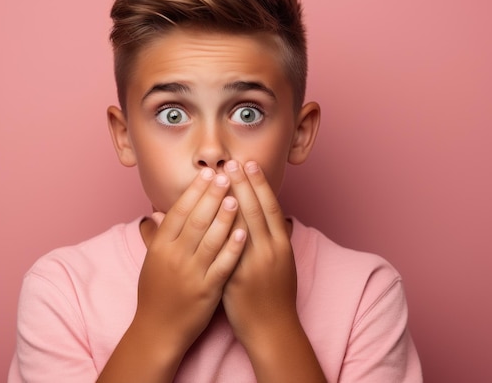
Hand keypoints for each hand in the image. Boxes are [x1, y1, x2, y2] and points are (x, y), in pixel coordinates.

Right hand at [134, 167, 246, 354]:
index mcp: (160, 247)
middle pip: (195, 220)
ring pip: (210, 240)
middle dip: (211, 196)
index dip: (194, 191)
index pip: (178, 212)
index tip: (208, 173)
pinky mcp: (207, 291)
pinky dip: (232, 248)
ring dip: (224, 217)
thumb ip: (156, 236)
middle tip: (226, 175)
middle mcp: (174, 257)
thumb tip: (156, 212)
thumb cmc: (155, 293)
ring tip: (236, 196)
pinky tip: (243, 232)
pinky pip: (222, 265)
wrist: (158, 330)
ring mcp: (191, 274)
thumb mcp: (151, 261)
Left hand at [221, 160, 298, 346]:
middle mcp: (270, 251)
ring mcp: (253, 265)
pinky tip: (208, 214)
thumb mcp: (282, 264)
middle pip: (255, 210)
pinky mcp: (236, 278)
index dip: (259, 184)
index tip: (248, 164)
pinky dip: (217, 230)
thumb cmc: (276, 296)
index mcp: (282, 246)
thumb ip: (277, 240)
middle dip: (243, 184)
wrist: (273, 330)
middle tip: (231, 162)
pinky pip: (224, 249)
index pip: (270, 207)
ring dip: (229, 199)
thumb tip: (279, 219)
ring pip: (240, 225)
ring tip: (219, 179)